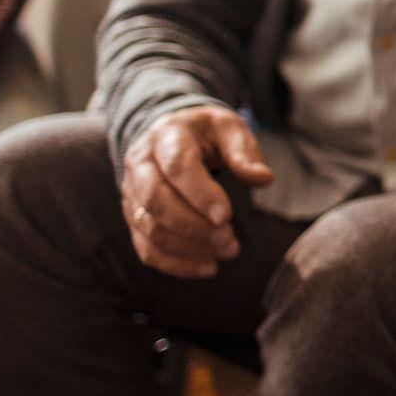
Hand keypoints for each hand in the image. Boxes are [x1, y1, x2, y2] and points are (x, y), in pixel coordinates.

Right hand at [120, 105, 273, 278]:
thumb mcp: (229, 128)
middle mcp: (140, 164)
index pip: (178, 168)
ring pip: (149, 228)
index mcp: (166, 137)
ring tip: (228, 251)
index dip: (201, 195)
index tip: (227, 216)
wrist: (169, 134)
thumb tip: (263, 179)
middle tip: (230, 239)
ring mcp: (132, 192)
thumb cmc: (206, 133)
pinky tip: (208, 267)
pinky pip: (146, 247)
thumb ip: (244, 153)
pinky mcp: (134, 217)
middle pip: (156, 200)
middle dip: (194, 226)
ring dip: (189, 247)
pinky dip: (176, 264)